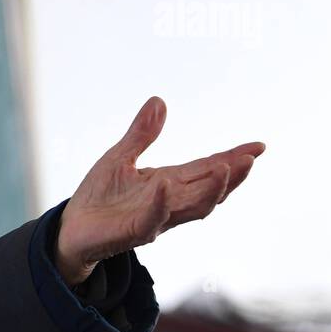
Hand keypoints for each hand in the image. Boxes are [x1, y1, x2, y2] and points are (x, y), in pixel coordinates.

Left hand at [54, 96, 263, 284]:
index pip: (207, 168)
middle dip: (232, 175)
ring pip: (192, 208)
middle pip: (209, 189)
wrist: (72, 228)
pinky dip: (161, 202)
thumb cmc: (98, 197)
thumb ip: (141, 134)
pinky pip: (152, 218)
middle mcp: (169, 201)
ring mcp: (155, 218)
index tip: (258, 146)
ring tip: (226, 170)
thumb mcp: (120, 157)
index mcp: (169, 183)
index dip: (232, 158)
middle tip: (250, 159)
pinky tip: (165, 184)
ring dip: (210, 190)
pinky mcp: (134, 231)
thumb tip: (159, 101)